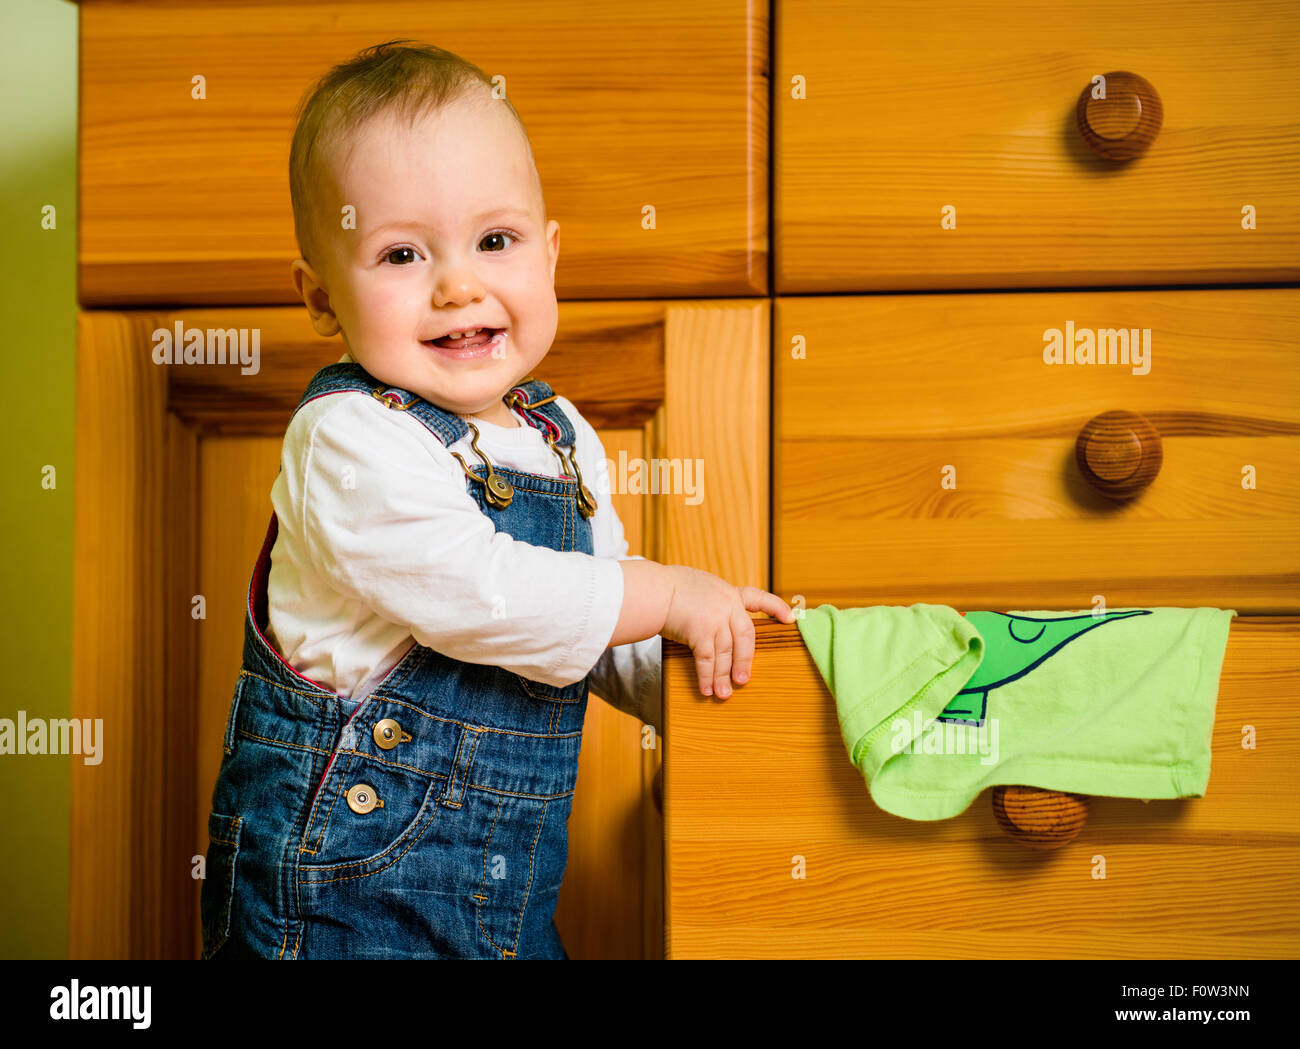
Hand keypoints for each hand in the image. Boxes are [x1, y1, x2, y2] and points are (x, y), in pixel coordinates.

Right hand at [660, 565, 794, 697]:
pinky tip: (706, 689)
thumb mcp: (699, 586)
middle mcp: (726, 605)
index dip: (775, 608)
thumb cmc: (668, 587)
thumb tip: (711, 618)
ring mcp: (715, 618)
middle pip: (745, 637)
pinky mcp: (700, 632)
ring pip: (725, 653)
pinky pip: (707, 660)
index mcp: (728, 593)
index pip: (758, 597)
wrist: (654, 589)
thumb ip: (711, 601)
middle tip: (743, 681)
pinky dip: (706, 676)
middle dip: (744, 660)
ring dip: (723, 676)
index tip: (790, 618)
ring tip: (723, 694)